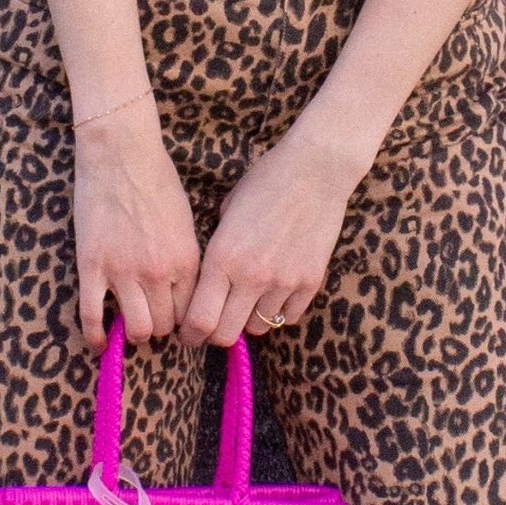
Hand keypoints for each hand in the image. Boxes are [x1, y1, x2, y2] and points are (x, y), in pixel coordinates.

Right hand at [73, 99, 201, 350]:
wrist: (120, 152)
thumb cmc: (157, 180)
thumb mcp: (187, 222)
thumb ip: (186, 259)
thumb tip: (185, 291)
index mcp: (186, 261)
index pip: (190, 314)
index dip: (182, 321)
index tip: (174, 320)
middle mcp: (158, 273)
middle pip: (164, 326)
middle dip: (159, 328)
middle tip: (152, 322)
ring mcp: (123, 272)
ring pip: (136, 329)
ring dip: (134, 333)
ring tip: (129, 327)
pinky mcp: (92, 267)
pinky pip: (93, 315)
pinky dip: (96, 337)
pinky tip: (99, 345)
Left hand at [177, 121, 366, 346]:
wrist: (315, 168)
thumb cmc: (265, 182)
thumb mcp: (226, 213)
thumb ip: (216, 253)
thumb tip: (208, 287)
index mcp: (222, 257)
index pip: (200, 320)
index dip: (191, 334)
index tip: (190, 335)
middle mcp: (250, 276)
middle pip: (226, 335)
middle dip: (216, 335)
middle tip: (216, 327)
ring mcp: (283, 282)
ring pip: (258, 327)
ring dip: (249, 320)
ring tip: (249, 302)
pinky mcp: (310, 282)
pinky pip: (288, 317)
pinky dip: (279, 311)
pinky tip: (276, 291)